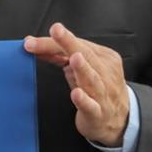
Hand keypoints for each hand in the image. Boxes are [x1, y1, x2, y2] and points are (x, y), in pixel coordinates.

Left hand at [24, 22, 129, 146]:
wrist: (119, 119)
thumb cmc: (96, 88)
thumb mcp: (80, 68)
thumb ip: (59, 55)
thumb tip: (33, 43)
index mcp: (103, 57)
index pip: (78, 44)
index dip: (56, 41)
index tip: (33, 41)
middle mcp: (105, 72)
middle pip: (85, 55)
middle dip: (68, 43)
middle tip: (55, 31)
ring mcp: (103, 93)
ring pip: (92, 78)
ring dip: (83, 68)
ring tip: (74, 58)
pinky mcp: (98, 113)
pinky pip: (91, 106)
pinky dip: (84, 100)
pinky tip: (76, 94)